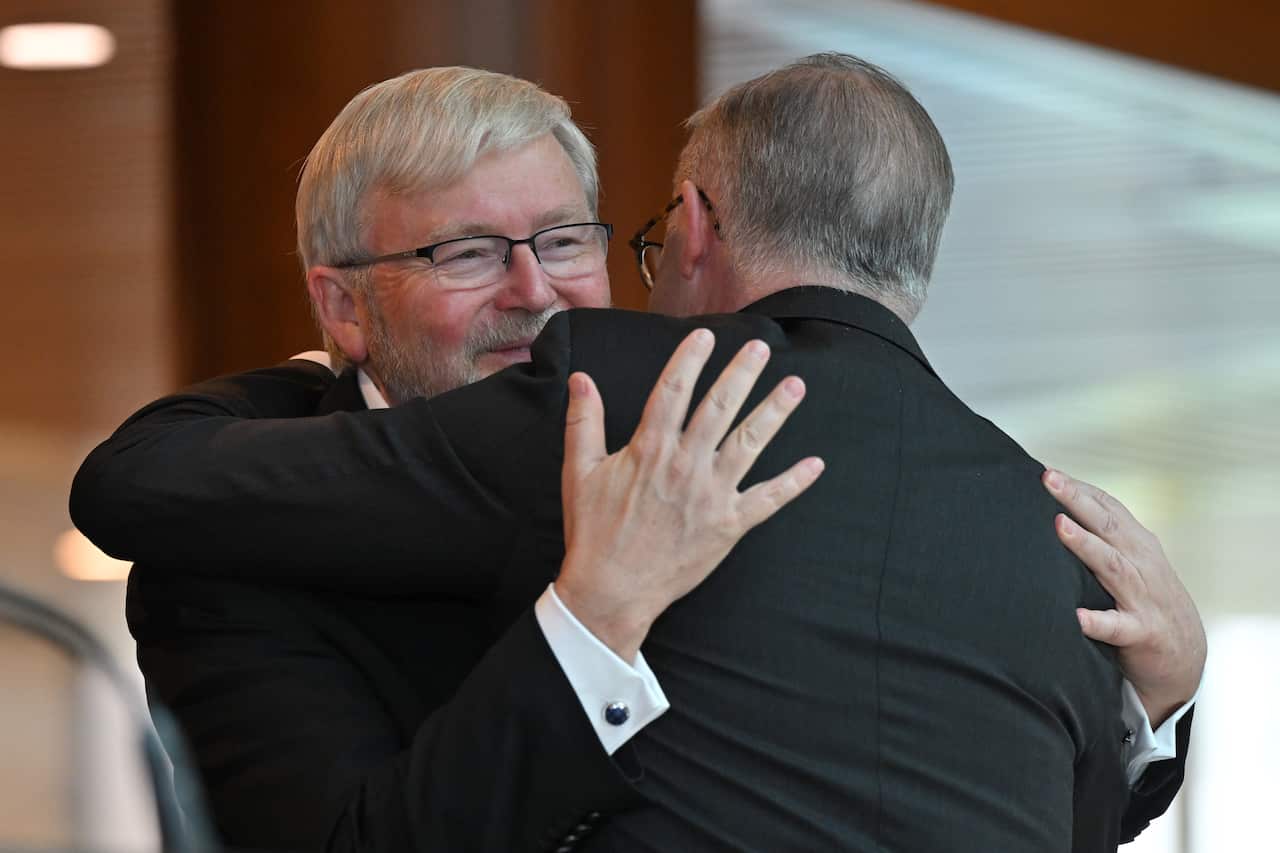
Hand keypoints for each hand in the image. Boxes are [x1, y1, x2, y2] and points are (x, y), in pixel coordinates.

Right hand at [557, 329, 823, 661]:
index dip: (690, 360)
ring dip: (775, 412)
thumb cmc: (594, 532)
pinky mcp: (728, 525)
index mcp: (649, 449)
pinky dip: (793, 483)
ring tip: (795, 386)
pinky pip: (767, 500)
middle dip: (742, 374)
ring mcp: (711, 495)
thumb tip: (581, 379)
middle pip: (719, 408)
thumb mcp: (579, 472)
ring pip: (750, 443)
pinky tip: (815, 464)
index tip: (705, 335)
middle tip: (761, 347)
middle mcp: (685, 465)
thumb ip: (583, 422)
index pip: (674, 391)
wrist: (612, 589)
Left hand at [1043, 468, 1205, 726]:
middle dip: (1077, 500)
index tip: (1048, 471)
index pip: (1108, 507)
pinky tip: (1077, 617)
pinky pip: (1117, 626)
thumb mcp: (1132, 562)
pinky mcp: (1142, 632)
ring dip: (1085, 544)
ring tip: (1059, 526)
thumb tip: (1055, 511)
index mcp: (1137, 544)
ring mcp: (1142, 597)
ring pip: (1111, 565)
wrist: (1185, 655)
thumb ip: (1103, 537)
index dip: (1080, 488)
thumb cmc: (1146, 600)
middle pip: (1107, 525)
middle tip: (1048, 479)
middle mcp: (1141, 563)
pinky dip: (1098, 621)